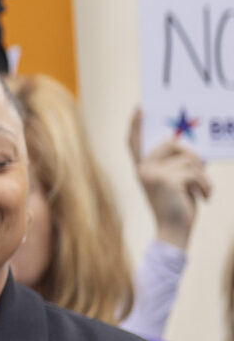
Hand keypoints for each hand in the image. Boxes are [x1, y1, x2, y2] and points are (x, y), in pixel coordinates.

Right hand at [130, 107, 211, 248]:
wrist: (173, 232)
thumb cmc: (176, 208)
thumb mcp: (175, 183)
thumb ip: (178, 166)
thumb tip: (196, 153)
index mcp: (142, 169)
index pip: (134, 143)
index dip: (136, 126)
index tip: (140, 108)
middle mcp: (144, 169)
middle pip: (172, 144)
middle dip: (191, 157)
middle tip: (199, 174)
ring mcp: (154, 173)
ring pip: (189, 159)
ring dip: (202, 176)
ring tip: (203, 192)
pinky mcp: (168, 180)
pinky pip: (194, 172)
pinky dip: (205, 184)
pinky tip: (204, 197)